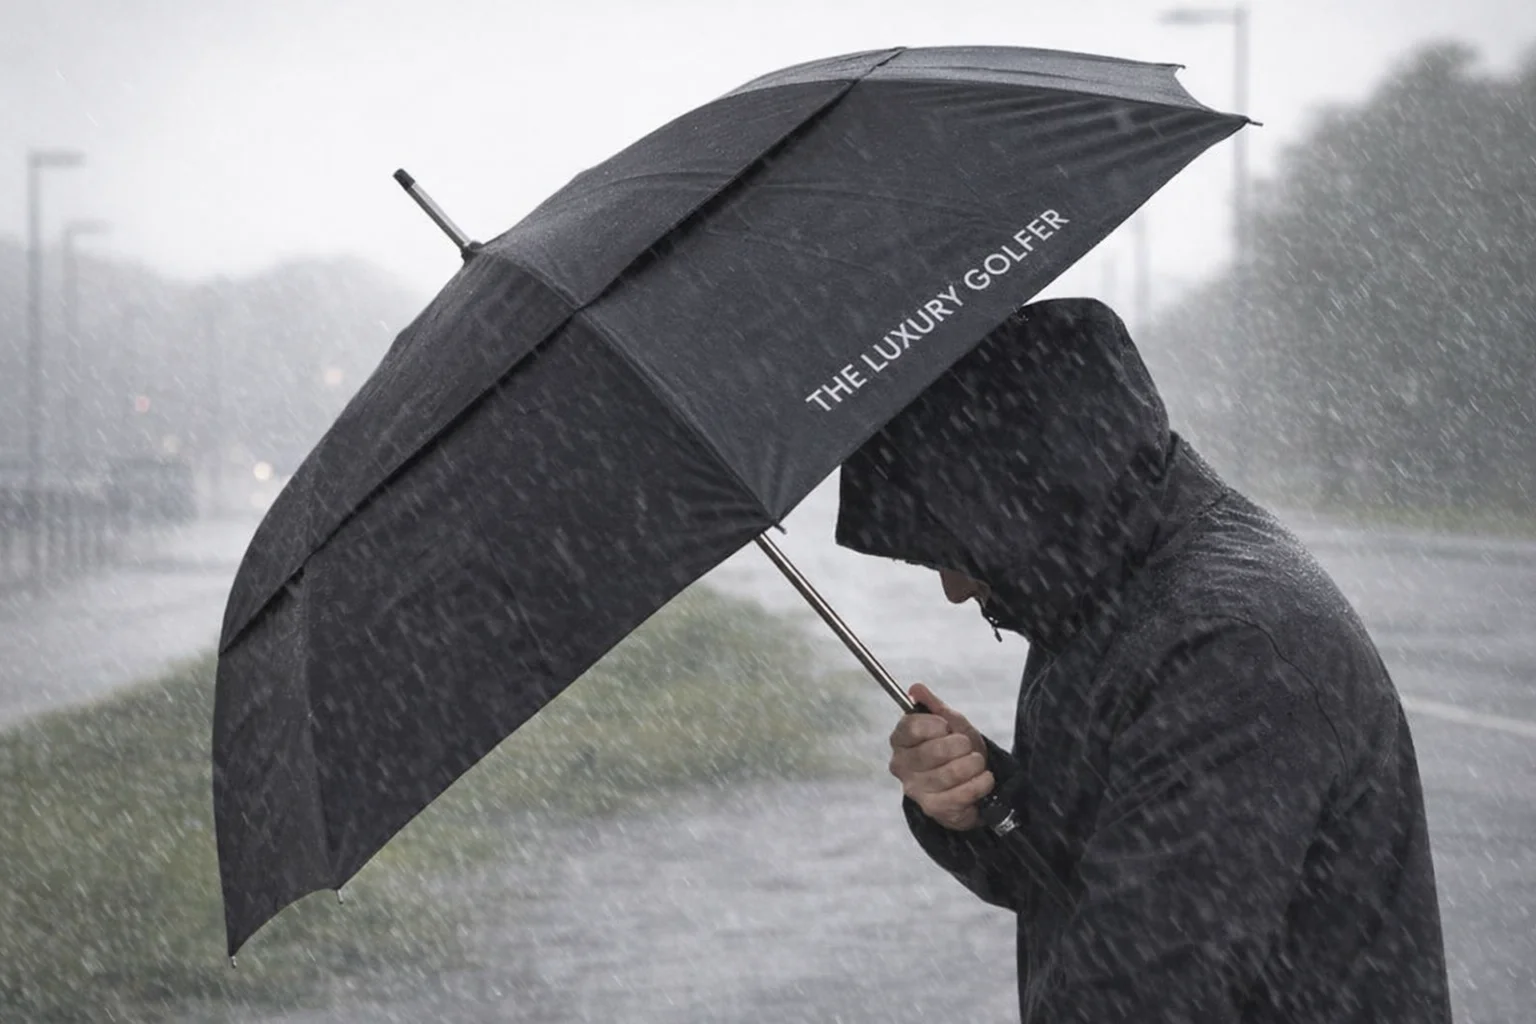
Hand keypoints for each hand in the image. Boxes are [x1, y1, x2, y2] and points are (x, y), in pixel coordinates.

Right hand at [889, 683, 993, 830]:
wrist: (968, 780)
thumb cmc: (955, 748)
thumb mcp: (950, 722)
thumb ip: (933, 705)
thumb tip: (916, 688)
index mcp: (901, 740)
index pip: (910, 728)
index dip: (933, 725)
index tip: (947, 726)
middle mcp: (901, 765)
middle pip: (931, 752)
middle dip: (959, 746)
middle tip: (967, 746)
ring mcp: (915, 789)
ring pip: (948, 774)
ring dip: (972, 765)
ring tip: (977, 762)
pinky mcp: (933, 808)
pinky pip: (960, 794)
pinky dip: (979, 784)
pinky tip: (984, 778)